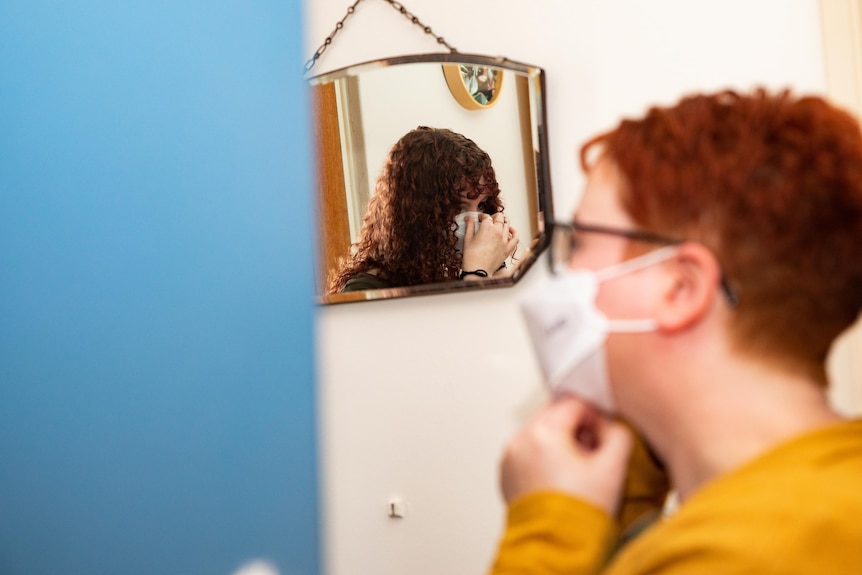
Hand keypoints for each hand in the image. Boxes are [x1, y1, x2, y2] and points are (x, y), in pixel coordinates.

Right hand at [461, 213, 518, 278]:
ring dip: (502, 223)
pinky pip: (515, 238)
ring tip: (497, 225)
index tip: (479, 219)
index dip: (482, 216)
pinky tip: (510, 230)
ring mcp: (504, 240)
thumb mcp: (467, 239)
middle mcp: (497, 231)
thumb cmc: (471, 256)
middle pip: (499, 217)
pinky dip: (514, 232)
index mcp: (487, 227)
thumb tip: (469, 218)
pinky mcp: (508, 248)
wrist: (478, 270)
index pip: (486, 216)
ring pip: (507, 225)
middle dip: (493, 217)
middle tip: (488, 221)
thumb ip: (469, 226)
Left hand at [499, 395, 632, 514]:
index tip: (602, 436)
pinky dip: (545, 455)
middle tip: (592, 452)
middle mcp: (520, 440)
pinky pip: (528, 450)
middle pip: (553, 413)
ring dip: (560, 440)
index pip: (574, 402)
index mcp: (543, 432)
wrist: (556, 548)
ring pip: (540, 431)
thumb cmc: (580, 514)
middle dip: (576, 427)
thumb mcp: (613, 468)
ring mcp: (510, 457)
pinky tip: (561, 478)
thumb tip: (610, 423)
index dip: (595, 416)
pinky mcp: (507, 473)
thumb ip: (618, 433)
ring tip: (577, 468)